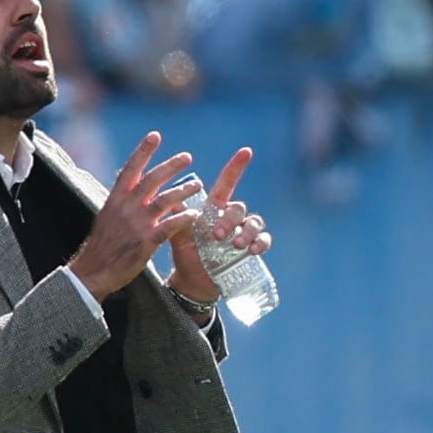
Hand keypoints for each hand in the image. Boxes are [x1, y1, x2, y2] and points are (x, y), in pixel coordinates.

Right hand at [67, 132, 202, 300]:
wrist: (94, 271)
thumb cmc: (102, 245)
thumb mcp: (107, 216)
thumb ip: (122, 201)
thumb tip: (133, 186)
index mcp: (115, 199)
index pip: (131, 168)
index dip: (143, 151)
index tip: (155, 136)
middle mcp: (126, 207)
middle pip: (152, 179)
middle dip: (171, 166)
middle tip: (188, 157)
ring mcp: (137, 224)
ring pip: (165, 200)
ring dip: (184, 190)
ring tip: (198, 184)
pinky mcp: (146, 242)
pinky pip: (170, 226)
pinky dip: (184, 218)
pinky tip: (195, 214)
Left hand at [168, 146, 270, 302]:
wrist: (192, 281)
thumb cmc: (185, 253)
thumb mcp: (177, 234)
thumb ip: (176, 216)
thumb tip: (168, 198)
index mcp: (214, 208)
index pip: (227, 183)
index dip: (236, 166)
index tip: (246, 151)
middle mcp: (231, 217)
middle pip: (238, 208)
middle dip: (230, 219)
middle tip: (217, 235)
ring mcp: (242, 233)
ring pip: (254, 222)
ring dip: (247, 232)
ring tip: (235, 245)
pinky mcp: (250, 250)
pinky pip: (264, 240)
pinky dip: (261, 243)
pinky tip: (253, 250)